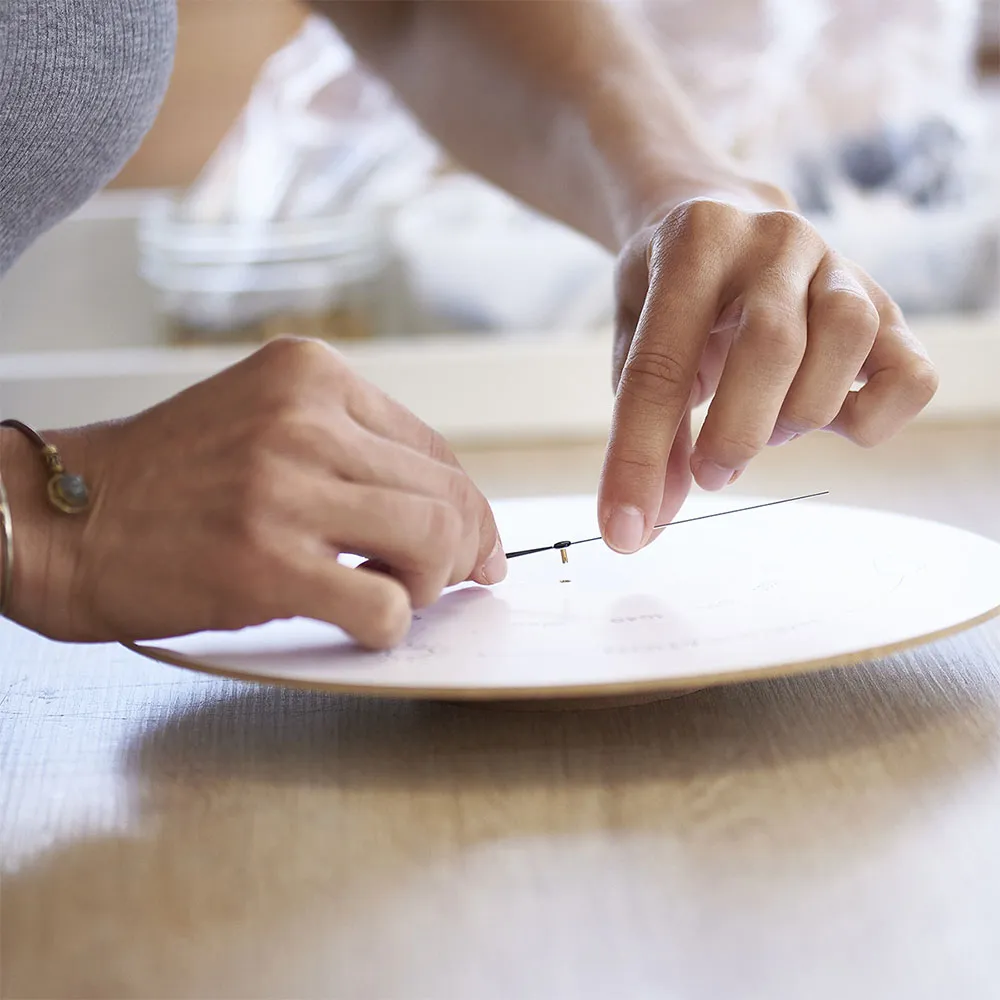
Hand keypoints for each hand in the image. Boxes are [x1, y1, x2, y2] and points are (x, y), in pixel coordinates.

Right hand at [6, 337, 505, 647]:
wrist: (60, 516)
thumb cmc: (166, 478)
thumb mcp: (263, 423)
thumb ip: (349, 452)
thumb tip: (445, 513)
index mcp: (311, 375)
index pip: (434, 450)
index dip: (468, 508)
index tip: (477, 547)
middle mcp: (304, 419)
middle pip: (446, 494)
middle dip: (464, 551)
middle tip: (454, 583)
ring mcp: (284, 487)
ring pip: (433, 542)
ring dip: (431, 585)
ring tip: (394, 595)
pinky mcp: (265, 561)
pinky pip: (384, 605)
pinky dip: (389, 626)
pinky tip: (360, 623)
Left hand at [598, 194, 938, 552]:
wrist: (722, 211)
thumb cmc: (670, 289)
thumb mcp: (634, 335)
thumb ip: (641, 421)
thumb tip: (650, 520)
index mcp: (694, 242)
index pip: (659, 364)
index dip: (638, 458)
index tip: (624, 530)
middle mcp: (773, 240)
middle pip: (769, 345)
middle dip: (734, 433)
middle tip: (711, 474)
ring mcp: (838, 266)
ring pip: (846, 342)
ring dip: (799, 412)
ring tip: (766, 425)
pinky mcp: (887, 304)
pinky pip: (910, 374)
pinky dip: (873, 418)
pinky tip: (828, 419)